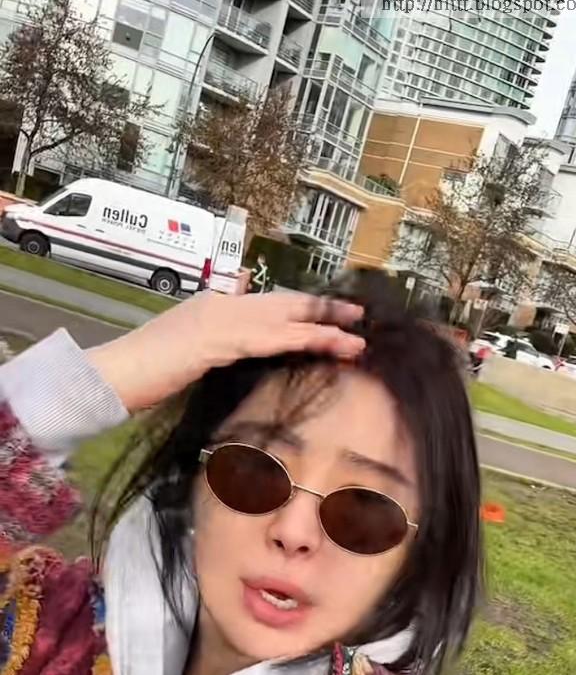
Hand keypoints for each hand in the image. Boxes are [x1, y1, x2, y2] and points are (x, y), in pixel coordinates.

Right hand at [88, 290, 364, 412]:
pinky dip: (301, 339)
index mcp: (215, 305)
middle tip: (360, 314)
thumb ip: (213, 331)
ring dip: (323, 326)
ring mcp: (220, 319)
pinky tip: (325, 343)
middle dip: (323, 308)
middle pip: (284, 303)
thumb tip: (238, 311)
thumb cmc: (146, 367)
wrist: (117, 371)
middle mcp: (222, 305)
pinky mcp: (218, 340)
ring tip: (357, 337)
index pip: (269, 303)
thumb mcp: (184, 345)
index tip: (334, 311)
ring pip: (284, 319)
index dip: (303, 307)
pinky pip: (269, 338)